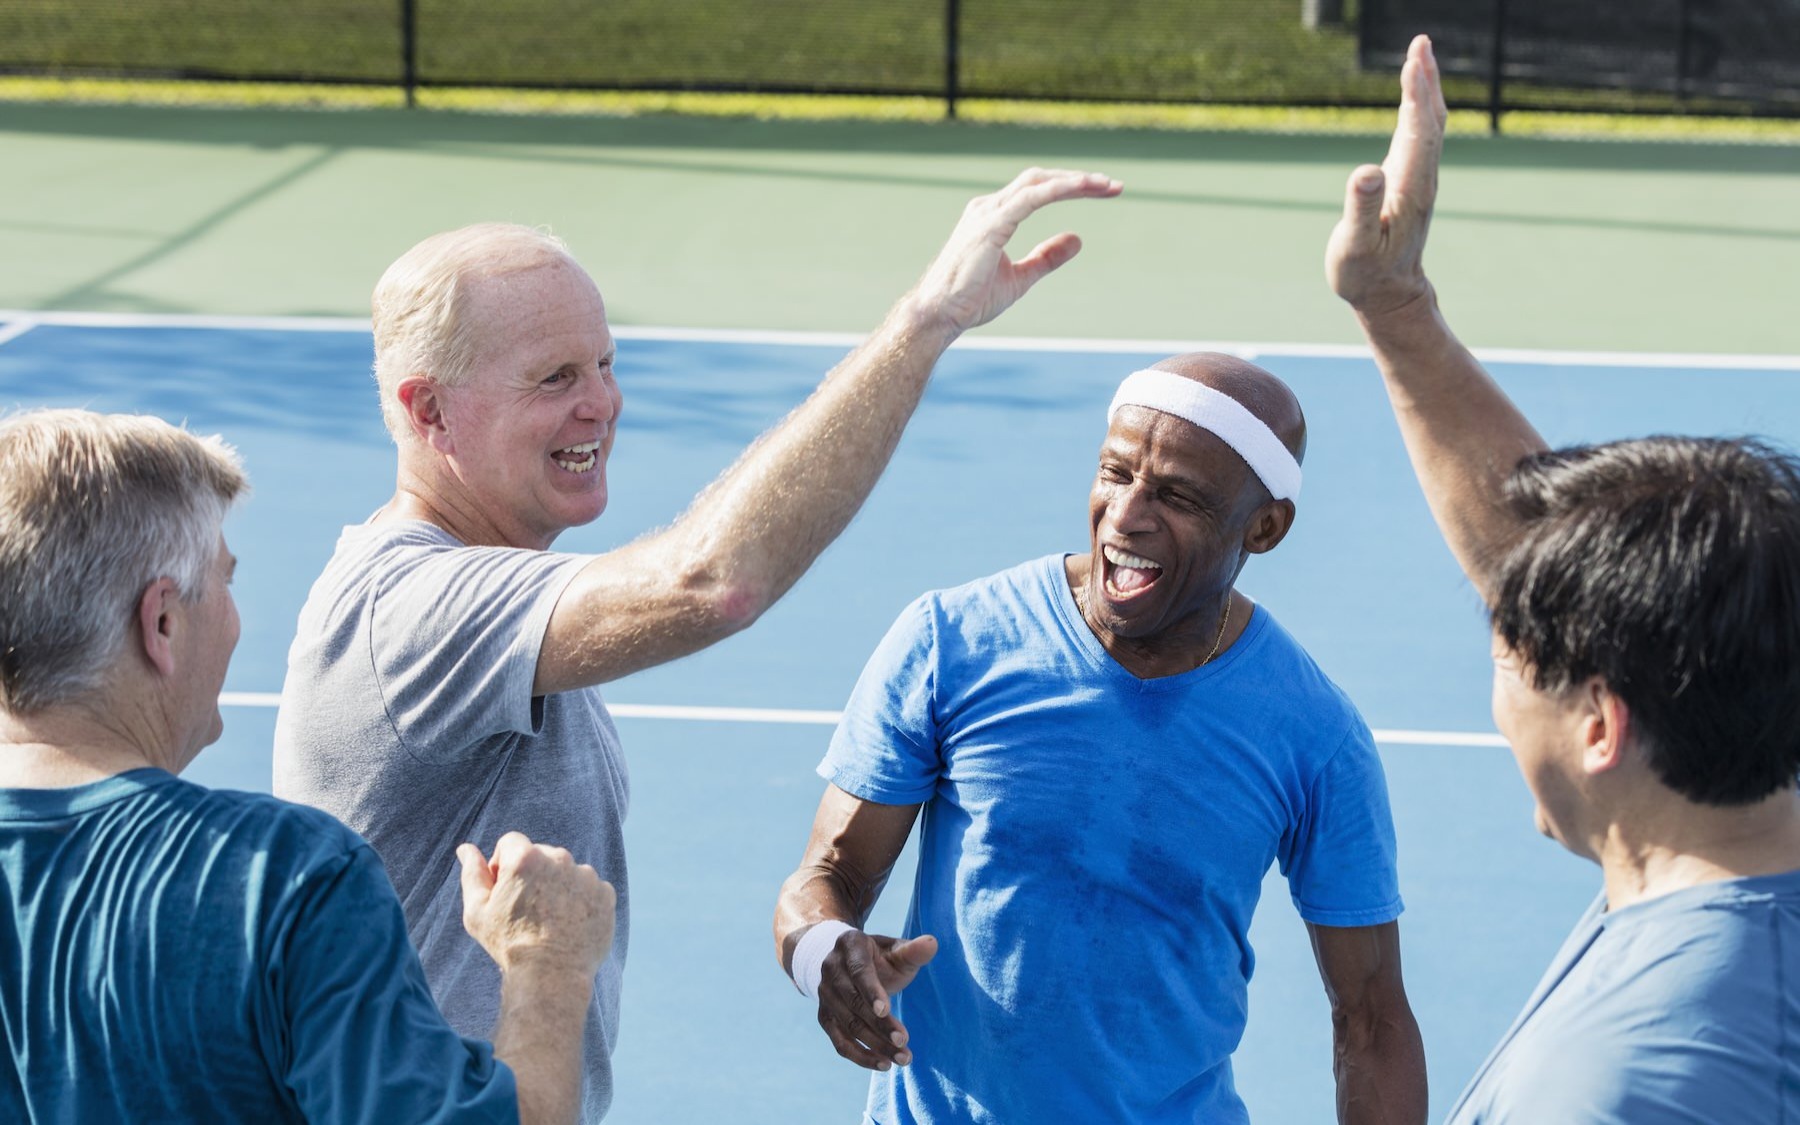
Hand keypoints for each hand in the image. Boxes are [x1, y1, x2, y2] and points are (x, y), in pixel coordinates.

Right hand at [458, 832, 614, 977]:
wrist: (552, 976)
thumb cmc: (509, 945)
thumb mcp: (477, 912)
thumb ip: (473, 874)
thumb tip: (466, 849)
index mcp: (526, 857)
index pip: (511, 842)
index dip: (503, 865)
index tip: (505, 891)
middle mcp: (560, 859)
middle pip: (541, 854)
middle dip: (532, 874)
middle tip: (527, 910)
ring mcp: (586, 875)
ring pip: (566, 872)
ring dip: (558, 887)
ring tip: (549, 920)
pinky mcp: (606, 893)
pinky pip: (589, 888)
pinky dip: (580, 901)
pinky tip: (569, 925)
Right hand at [816, 929, 937, 1070]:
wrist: (850, 964)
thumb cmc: (881, 958)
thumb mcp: (897, 950)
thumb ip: (913, 951)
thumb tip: (932, 943)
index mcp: (849, 945)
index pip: (858, 971)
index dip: (871, 991)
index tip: (886, 1011)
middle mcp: (831, 969)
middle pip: (854, 1002)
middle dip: (879, 1025)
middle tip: (904, 1042)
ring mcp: (824, 994)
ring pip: (848, 1025)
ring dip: (875, 1045)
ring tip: (902, 1058)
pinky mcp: (825, 1017)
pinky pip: (839, 1042)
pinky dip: (860, 1056)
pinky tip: (883, 1064)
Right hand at [908, 168, 1122, 335]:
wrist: (939, 314)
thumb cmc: (970, 298)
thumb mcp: (1020, 277)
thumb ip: (1047, 257)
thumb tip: (1077, 239)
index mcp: (994, 216)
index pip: (1039, 190)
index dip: (1072, 187)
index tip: (1105, 191)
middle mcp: (989, 207)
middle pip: (1041, 179)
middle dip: (1079, 180)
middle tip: (1114, 186)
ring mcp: (988, 213)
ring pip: (1038, 183)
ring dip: (1075, 181)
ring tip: (1106, 185)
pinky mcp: (990, 225)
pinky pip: (1030, 199)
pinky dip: (1058, 190)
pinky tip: (1082, 188)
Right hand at [1326, 35, 1447, 319]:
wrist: (1388, 295)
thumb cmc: (1365, 274)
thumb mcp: (1355, 246)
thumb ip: (1361, 209)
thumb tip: (1366, 171)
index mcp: (1409, 188)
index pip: (1417, 131)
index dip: (1416, 95)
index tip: (1414, 59)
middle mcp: (1421, 179)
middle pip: (1429, 120)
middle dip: (1425, 80)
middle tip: (1421, 43)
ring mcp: (1418, 179)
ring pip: (1428, 125)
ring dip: (1426, 89)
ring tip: (1420, 56)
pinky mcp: (1410, 181)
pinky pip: (1420, 135)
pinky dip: (1419, 108)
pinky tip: (1414, 96)